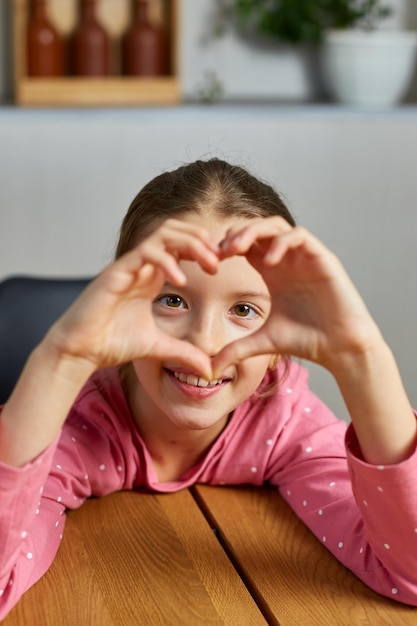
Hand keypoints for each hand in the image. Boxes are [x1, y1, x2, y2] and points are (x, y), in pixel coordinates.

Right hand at [46, 219, 219, 377]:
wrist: (80, 351)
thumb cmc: (111, 343)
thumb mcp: (158, 348)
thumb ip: (184, 353)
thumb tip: (210, 371)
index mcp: (151, 276)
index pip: (180, 245)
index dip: (203, 249)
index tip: (218, 266)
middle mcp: (141, 266)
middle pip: (174, 230)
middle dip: (201, 239)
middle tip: (217, 261)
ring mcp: (129, 266)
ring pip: (162, 234)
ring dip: (189, 242)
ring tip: (207, 263)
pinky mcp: (116, 273)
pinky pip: (145, 253)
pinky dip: (166, 261)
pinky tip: (179, 281)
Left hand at [211, 217, 380, 376]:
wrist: (340, 348)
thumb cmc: (306, 340)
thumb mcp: (262, 343)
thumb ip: (235, 350)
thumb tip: (209, 369)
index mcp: (272, 272)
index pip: (245, 245)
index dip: (225, 247)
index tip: (210, 263)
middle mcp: (286, 260)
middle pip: (257, 228)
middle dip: (236, 233)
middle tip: (221, 251)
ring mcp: (304, 256)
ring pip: (276, 225)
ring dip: (254, 231)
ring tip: (238, 248)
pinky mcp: (322, 258)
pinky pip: (299, 236)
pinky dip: (281, 242)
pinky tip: (269, 262)